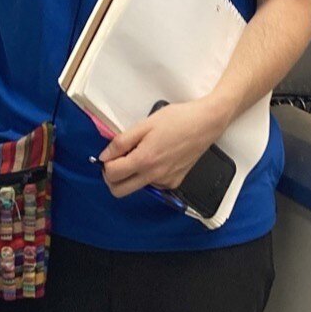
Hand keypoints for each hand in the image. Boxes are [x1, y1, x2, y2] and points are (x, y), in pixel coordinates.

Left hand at [99, 97, 231, 198]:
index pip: (112, 175)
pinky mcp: (175, 182)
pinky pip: (153, 184)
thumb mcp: (145, 124)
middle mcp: (154, 176)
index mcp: (144, 160)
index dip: (105, 164)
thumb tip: (105, 156)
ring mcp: (165, 182)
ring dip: (131, 175)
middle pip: (120, 191)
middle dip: (112, 178)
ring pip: (137, 187)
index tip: (109, 155)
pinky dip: (148, 174)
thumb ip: (121, 142)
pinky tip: (157, 157)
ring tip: (142, 152)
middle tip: (117, 161)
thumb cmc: (178, 119)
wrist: (205, 123)